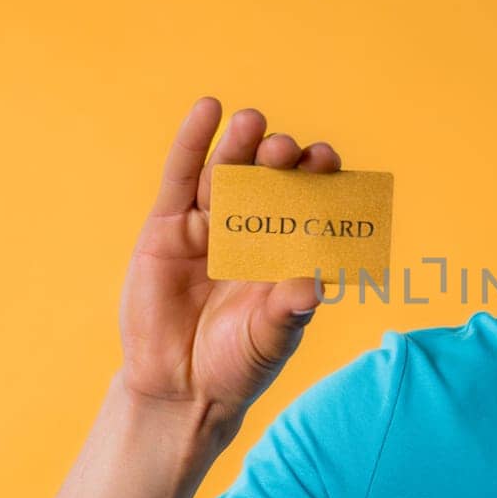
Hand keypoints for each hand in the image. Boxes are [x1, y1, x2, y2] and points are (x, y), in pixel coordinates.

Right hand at [117, 97, 340, 418]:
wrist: (180, 388)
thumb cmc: (237, 363)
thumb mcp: (269, 338)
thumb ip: (288, 311)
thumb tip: (315, 287)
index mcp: (286, 249)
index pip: (308, 203)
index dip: (319, 180)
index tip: (329, 163)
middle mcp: (252, 230)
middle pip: (269, 181)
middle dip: (280, 161)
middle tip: (289, 151)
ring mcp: (209, 226)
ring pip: (227, 174)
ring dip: (240, 144)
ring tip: (253, 122)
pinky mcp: (167, 227)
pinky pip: (180, 178)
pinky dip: (193, 141)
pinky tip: (208, 109)